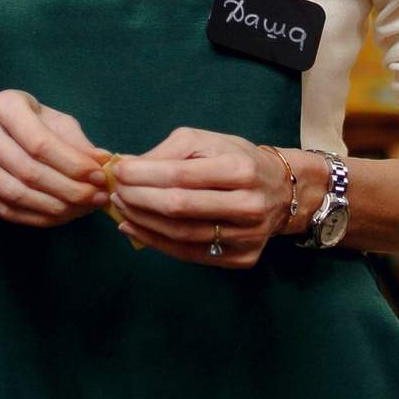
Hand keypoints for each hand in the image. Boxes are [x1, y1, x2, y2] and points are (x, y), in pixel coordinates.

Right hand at [0, 90, 109, 227]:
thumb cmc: (21, 120)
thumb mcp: (50, 117)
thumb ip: (76, 140)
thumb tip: (103, 162)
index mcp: (4, 106)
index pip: (40, 142)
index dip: (73, 164)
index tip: (99, 175)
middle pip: (29, 171)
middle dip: (69, 190)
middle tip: (98, 197)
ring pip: (17, 195)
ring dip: (57, 208)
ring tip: (85, 208)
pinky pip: (9, 211)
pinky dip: (41, 217)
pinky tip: (64, 215)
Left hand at [109, 130, 295, 268]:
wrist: (282, 191)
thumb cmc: (237, 159)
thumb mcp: (207, 141)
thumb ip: (167, 152)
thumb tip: (127, 166)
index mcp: (240, 169)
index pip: (180, 175)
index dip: (143, 175)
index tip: (118, 171)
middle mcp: (248, 205)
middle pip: (179, 207)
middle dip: (138, 198)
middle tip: (116, 191)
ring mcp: (247, 236)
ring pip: (182, 235)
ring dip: (143, 222)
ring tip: (121, 208)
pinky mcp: (243, 257)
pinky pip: (190, 254)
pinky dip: (156, 242)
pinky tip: (135, 228)